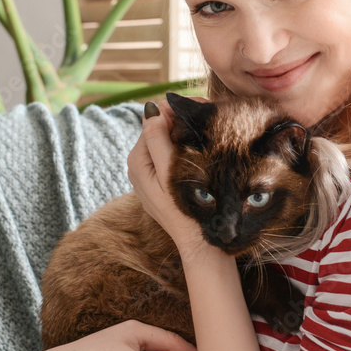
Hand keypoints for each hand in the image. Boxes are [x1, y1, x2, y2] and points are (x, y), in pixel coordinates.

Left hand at [126, 98, 208, 258]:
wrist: (200, 245)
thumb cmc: (186, 210)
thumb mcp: (169, 172)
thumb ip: (157, 139)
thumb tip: (152, 109)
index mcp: (137, 160)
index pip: (153, 119)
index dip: (178, 108)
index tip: (205, 106)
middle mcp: (140, 165)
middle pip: (160, 128)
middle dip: (183, 117)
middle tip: (213, 113)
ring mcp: (151, 174)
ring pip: (168, 139)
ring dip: (187, 130)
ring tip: (212, 125)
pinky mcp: (163, 182)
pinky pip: (173, 153)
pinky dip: (188, 144)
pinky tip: (205, 144)